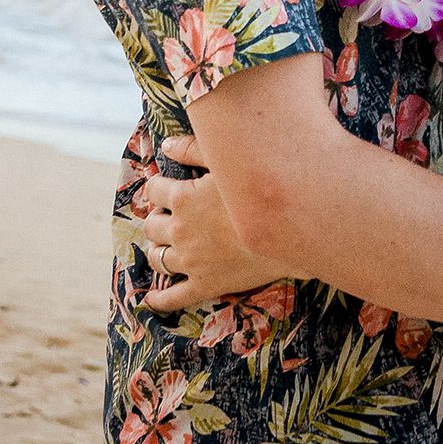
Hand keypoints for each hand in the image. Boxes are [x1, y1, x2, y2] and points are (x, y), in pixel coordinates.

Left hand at [136, 134, 287, 310]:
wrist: (291, 231)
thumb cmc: (261, 190)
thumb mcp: (228, 162)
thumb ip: (193, 149)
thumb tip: (166, 145)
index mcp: (182, 198)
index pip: (153, 191)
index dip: (158, 188)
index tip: (165, 189)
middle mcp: (180, 231)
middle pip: (151, 226)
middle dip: (157, 219)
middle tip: (169, 217)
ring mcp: (191, 261)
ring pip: (157, 258)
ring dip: (158, 250)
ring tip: (166, 246)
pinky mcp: (205, 285)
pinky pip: (174, 297)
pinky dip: (160, 299)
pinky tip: (153, 298)